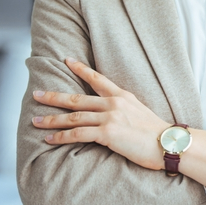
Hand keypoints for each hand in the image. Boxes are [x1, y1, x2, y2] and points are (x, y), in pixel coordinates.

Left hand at [32, 59, 171, 170]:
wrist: (169, 143)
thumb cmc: (158, 134)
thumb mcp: (141, 113)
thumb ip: (124, 111)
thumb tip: (113, 116)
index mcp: (123, 96)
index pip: (98, 78)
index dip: (80, 69)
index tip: (67, 60)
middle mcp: (114, 104)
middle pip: (77, 98)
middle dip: (54, 96)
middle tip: (36, 94)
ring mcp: (110, 118)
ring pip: (73, 117)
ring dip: (52, 120)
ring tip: (36, 121)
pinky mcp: (107, 133)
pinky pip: (77, 134)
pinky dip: (61, 137)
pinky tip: (50, 138)